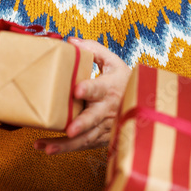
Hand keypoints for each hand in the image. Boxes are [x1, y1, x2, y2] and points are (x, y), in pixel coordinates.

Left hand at [34, 37, 129, 154]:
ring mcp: (106, 126)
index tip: (77, 90)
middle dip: (82, 124)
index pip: (98, 87)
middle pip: (94, 118)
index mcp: (110, 88)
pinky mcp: (102, 138)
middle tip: (70, 129)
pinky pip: (84, 145)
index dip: (89, 88)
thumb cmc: (124, 80)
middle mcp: (108, 109)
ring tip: (46, 147)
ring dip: (66, 144)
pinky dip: (67, 149)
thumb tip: (71, 41)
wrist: (143, 102)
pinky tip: (49, 149)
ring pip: (87, 137)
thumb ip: (93, 50)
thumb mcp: (113, 61)